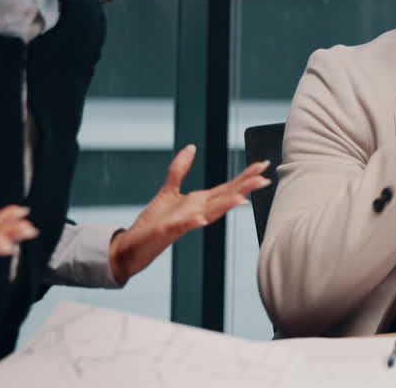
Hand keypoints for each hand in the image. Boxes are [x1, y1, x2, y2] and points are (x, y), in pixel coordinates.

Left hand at [108, 145, 269, 283]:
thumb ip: (180, 168)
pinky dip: (193, 222)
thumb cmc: (153, 223)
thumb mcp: (169, 190)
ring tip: (242, 198)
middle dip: (244, 189)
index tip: (262, 165)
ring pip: (210, 212)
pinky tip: (202, 218)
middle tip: (263, 179)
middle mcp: (197, 211)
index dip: (245, 176)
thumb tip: (191, 147)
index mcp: (199, 202)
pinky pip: (183, 225)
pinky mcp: (168, 231)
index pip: (227, 187)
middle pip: (225, 198)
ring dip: (226, 206)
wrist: (132, 247)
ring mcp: (184, 222)